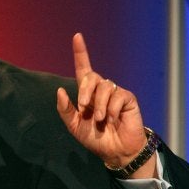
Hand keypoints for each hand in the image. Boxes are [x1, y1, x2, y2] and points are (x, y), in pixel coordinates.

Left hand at [56, 33, 156, 178]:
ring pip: (104, 86)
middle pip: (91, 76)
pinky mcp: (128, 99)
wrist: (114, 152)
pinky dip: (112, 110)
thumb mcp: (74, 126)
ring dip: (99, 105)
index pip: (83, 68)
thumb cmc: (95, 138)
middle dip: (84, 91)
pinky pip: (118, 96)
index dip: (80, 52)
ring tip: (101, 120)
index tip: (77, 36)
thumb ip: (65, 109)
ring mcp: (115, 93)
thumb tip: (60, 90)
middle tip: (84, 108)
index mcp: (87, 93)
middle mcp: (101, 90)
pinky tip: (113, 120)